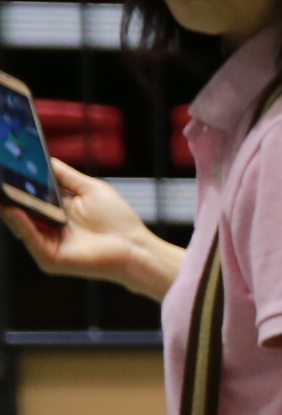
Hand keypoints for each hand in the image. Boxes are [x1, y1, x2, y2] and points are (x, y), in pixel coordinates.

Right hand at [7, 159, 169, 294]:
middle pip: (18, 207)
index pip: (27, 194)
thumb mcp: (89, 189)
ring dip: (8, 204)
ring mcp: (46, 243)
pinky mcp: (49, 257)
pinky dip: (20, 223)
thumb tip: (44, 157)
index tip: (4, 164)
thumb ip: (64, 175)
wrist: (136, 247)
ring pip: (19, 222)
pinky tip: (14, 209)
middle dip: (6, 191)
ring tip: (1, 187)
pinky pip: (29, 238)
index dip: (15, 181)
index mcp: (55, 210)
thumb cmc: (118, 220)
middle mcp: (46, 226)